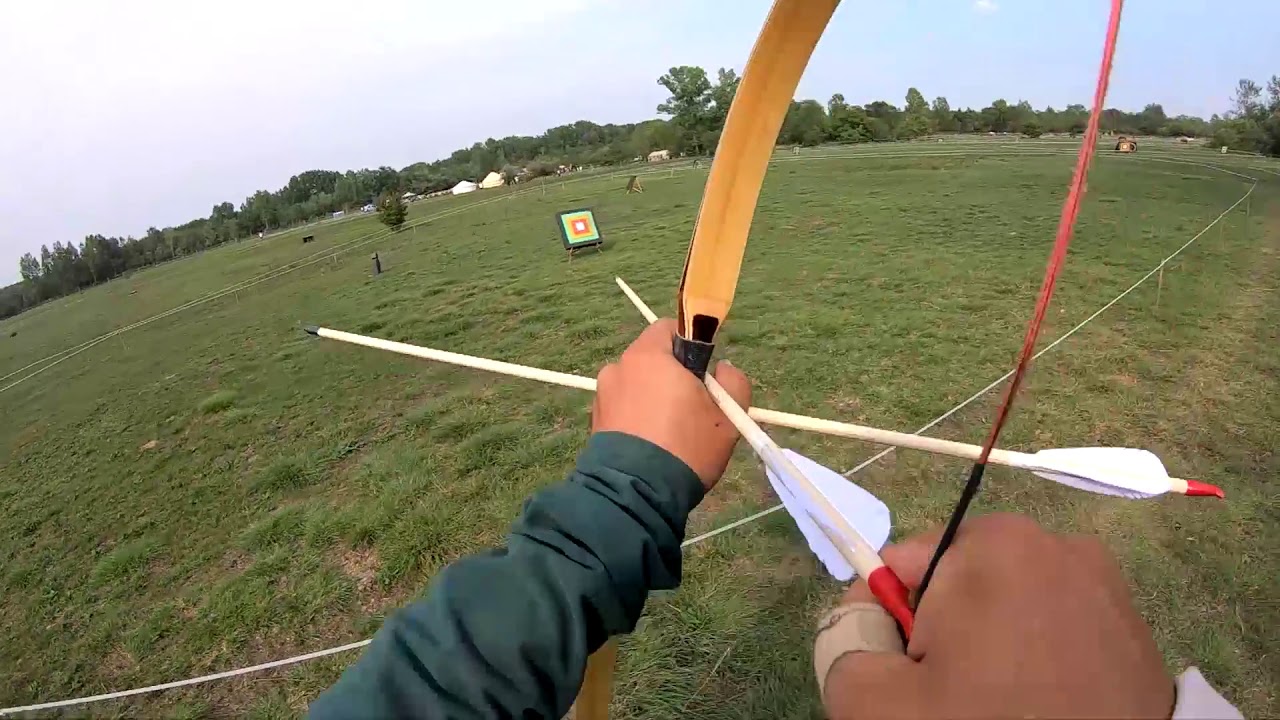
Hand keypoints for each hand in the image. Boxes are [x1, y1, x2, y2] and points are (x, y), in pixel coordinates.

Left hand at [592, 319, 750, 488]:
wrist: (637, 494)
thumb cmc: (686, 446)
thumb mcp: (728, 416)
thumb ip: (734, 381)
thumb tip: (723, 369)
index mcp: (648, 356)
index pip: (670, 328)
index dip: (692, 345)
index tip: (704, 374)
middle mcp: (618, 368)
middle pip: (652, 360)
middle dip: (673, 376)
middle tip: (694, 409)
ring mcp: (602, 395)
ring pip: (637, 386)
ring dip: (654, 399)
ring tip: (671, 434)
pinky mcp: (594, 422)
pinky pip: (623, 408)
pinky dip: (637, 418)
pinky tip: (652, 445)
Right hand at [825, 514, 1173, 719]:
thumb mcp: (877, 700)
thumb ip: (844, 643)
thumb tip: (862, 615)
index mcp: (993, 543)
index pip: (903, 567)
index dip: (893, 624)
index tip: (913, 674)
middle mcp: (1054, 544)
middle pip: (957, 585)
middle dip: (944, 635)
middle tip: (954, 694)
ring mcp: (1103, 583)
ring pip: (1007, 607)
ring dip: (991, 647)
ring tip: (1000, 701)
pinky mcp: (1132, 626)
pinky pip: (1056, 629)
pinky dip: (1040, 659)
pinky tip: (1042, 703)